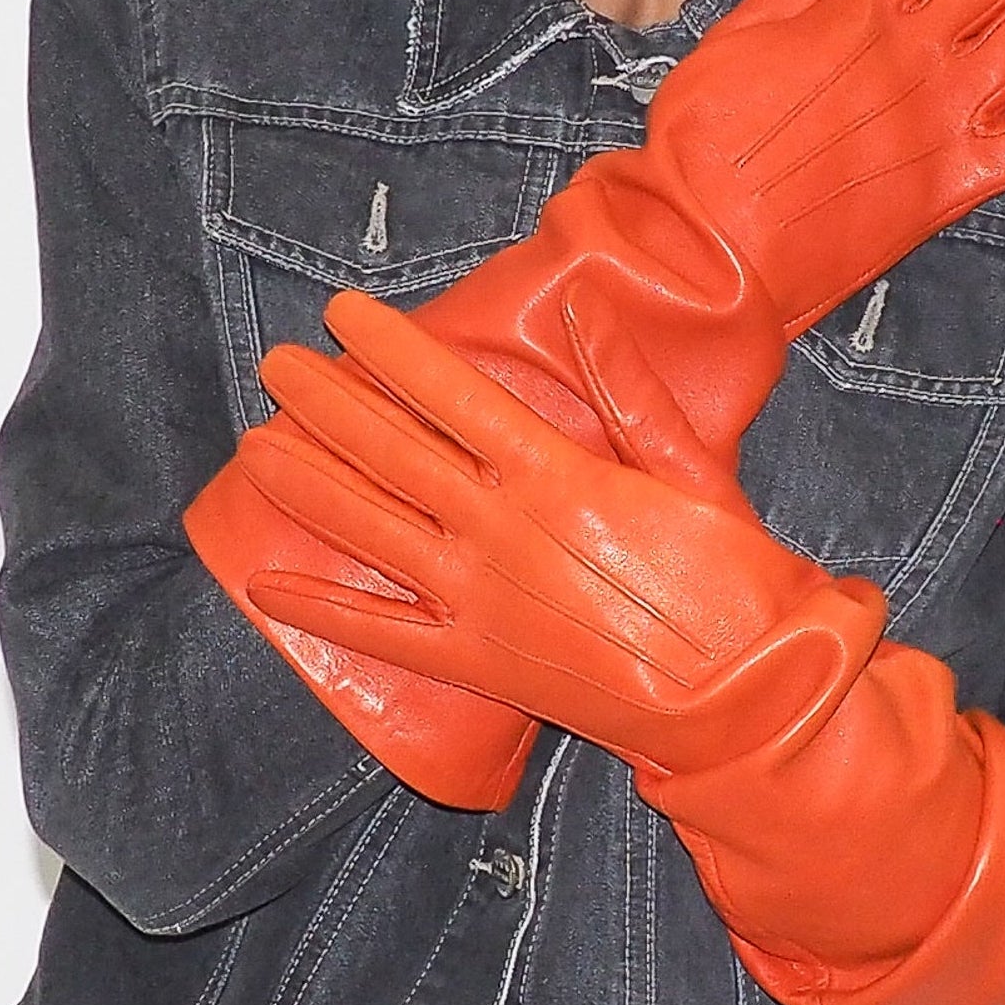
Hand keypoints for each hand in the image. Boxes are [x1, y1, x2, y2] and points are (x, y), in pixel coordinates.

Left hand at [241, 288, 1004, 1004]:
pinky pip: (385, 636)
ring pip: (373, 530)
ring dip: (310, 484)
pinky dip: (324, 610)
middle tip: (277, 363)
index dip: (391, 350)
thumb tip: (585, 304)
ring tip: (255, 446)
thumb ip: (630, 386)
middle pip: (394, 452)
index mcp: (557, 473)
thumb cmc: (734, 578)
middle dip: (329, 402)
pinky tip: (267, 583)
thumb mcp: (693, 466)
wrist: (748, 700)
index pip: (451, 394)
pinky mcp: (481, 665)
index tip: (342, 313)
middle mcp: (504, 530)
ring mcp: (483, 599)